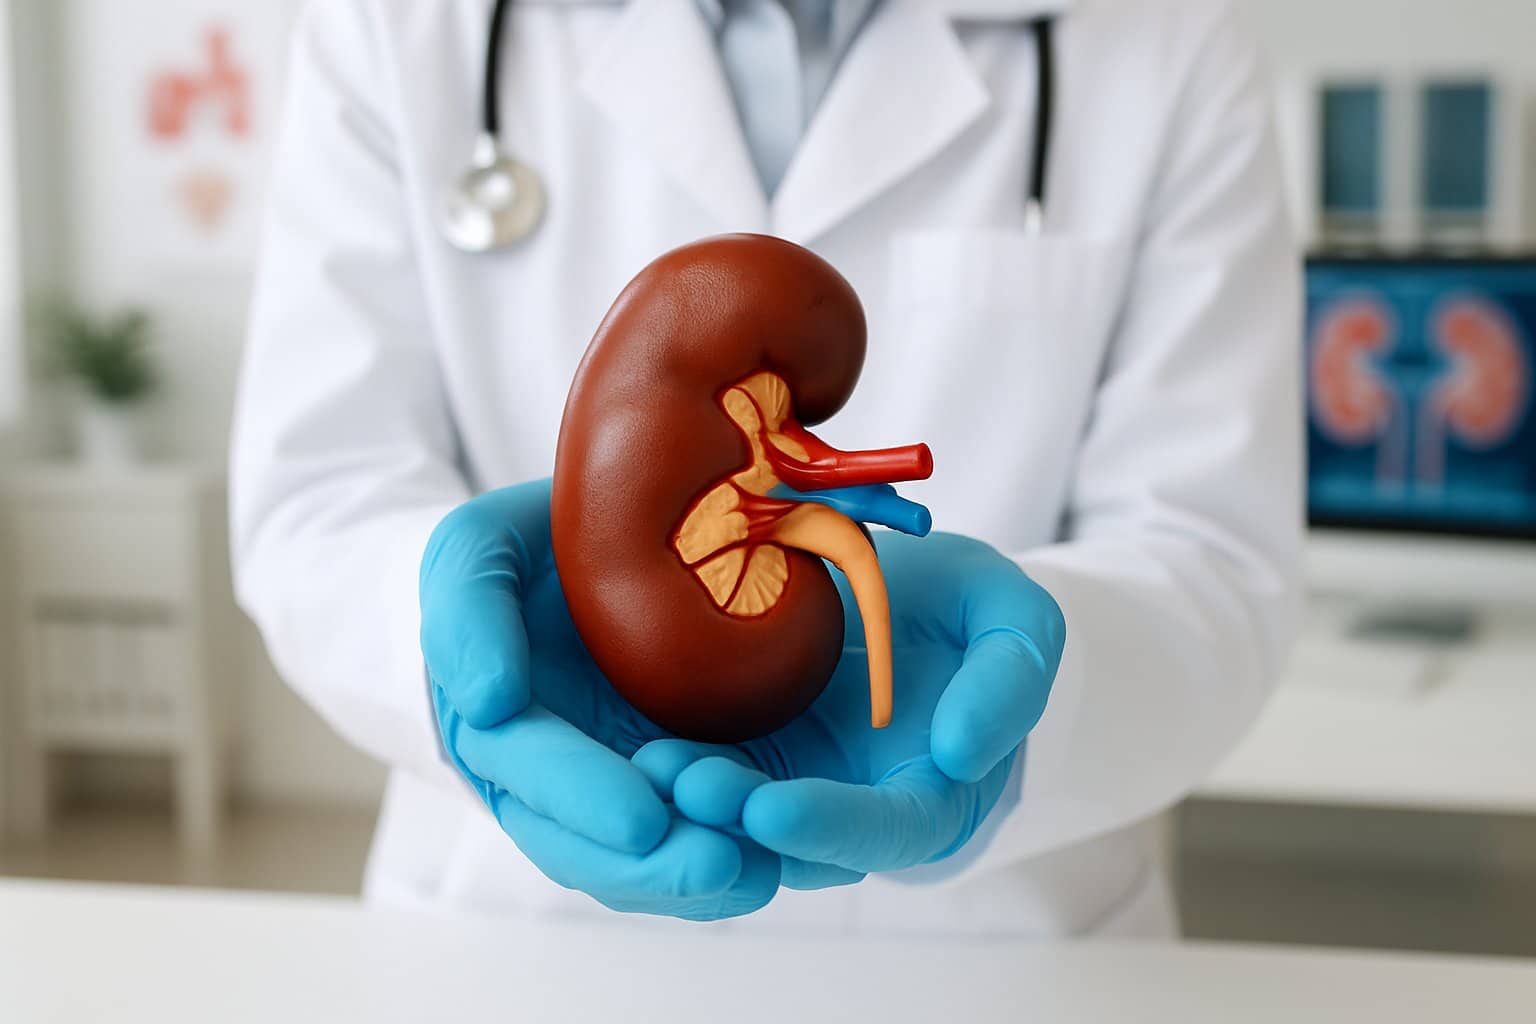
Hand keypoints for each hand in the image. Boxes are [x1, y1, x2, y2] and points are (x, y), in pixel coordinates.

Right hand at [420, 479, 778, 919]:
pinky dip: (722, 860)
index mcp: (489, 724)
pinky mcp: (663, 789)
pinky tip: (770, 864)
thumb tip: (491, 703)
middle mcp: (540, 779)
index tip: (641, 819)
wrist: (608, 546)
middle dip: (648, 866)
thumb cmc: (533, 547)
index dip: (580, 797)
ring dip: (689, 879)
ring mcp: (603, 789)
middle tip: (718, 865)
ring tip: (756, 873)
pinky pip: (683, 842)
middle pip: (581, 847)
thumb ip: (468, 612)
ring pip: (633, 864)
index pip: (528, 772)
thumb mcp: (478, 546)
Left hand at [632, 532, 1064, 887]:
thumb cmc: (969, 614)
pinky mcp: (742, 751)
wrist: (910, 595)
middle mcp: (851, 808)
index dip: (830, 827)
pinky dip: (669, 768)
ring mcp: (791, 783)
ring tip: (646, 764)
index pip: (883, 833)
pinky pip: (702, 772)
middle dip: (734, 819)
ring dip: (689, 803)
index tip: (772, 808)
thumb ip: (1008, 682)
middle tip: (683, 784)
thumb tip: (960, 754)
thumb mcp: (1014, 622)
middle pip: (791, 842)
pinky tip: (631, 741)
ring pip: (735, 820)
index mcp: (928, 795)